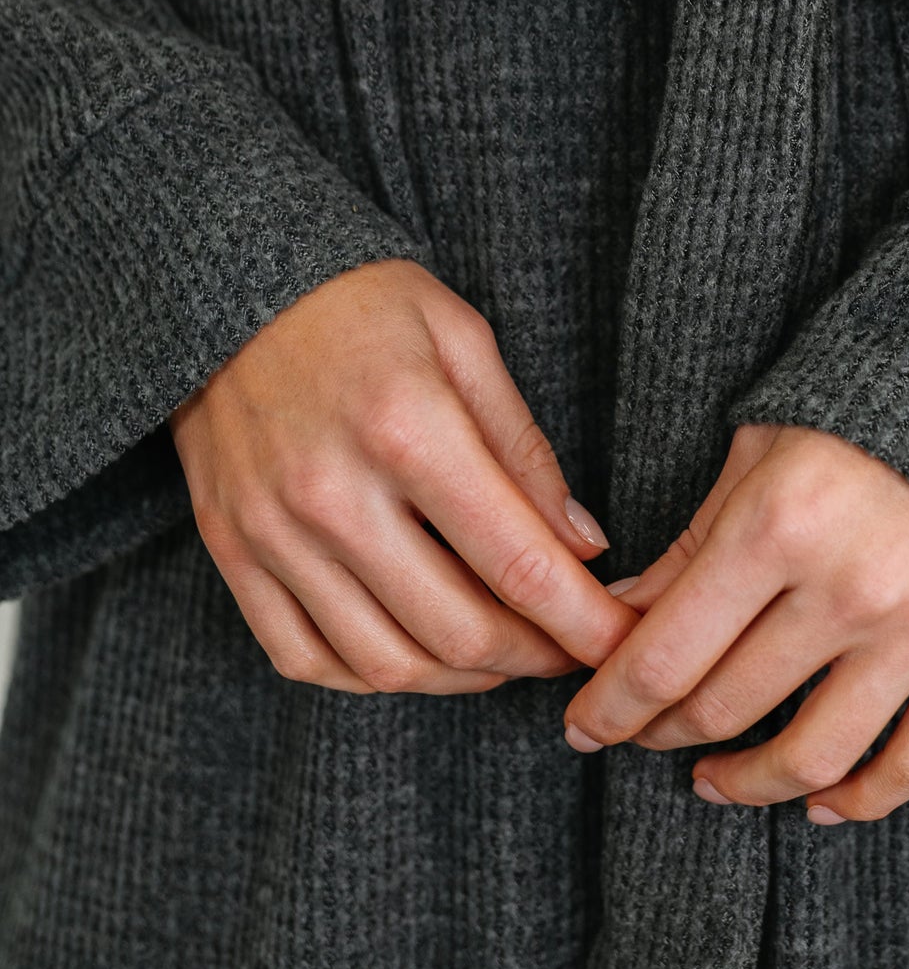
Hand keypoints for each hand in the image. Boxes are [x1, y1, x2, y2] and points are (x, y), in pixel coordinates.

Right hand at [170, 257, 638, 695]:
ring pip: (385, 665)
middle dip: (533, 658)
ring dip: (460, 679)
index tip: (621, 644)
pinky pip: (305, 659)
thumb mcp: (463, 340)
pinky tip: (415, 651)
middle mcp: (334, 494)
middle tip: (567, 648)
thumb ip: (523, 449)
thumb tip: (582, 548)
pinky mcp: (232, 552)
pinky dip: (371, 677)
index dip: (583, 622)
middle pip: (458, 632)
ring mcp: (273, 532)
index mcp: (409, 429)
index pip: (517, 563)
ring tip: (500, 653)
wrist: (227, 289)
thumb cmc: (363, 303)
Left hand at [561, 422, 908, 823]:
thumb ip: (684, 552)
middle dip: (663, 734)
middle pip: (728, 708)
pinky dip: (861, 800)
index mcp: (778, 524)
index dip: (611, 707)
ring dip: (747, 784)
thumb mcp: (750, 460)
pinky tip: (818, 804)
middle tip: (638, 736)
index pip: (666, 656)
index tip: (582, 728)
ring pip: (815, 756)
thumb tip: (609, 629)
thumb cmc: (846, 419)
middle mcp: (852, 584)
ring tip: (712, 780)